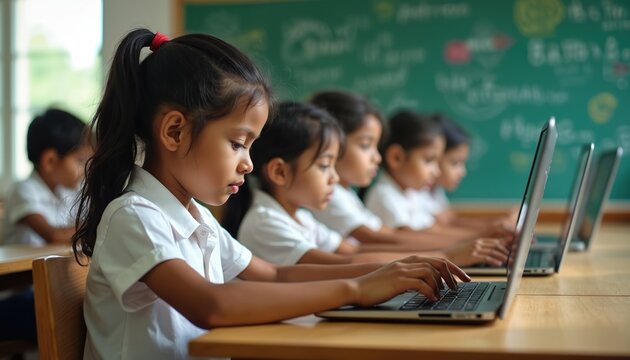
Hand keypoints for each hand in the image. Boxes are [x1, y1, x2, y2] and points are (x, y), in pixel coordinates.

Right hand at [351, 256, 469, 306]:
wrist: (356, 288)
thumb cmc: (373, 287)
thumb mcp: (393, 278)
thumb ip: (408, 277)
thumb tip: (426, 285)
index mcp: (406, 261)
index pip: (435, 259)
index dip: (451, 267)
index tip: (461, 277)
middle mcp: (405, 262)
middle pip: (437, 262)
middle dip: (452, 273)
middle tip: (460, 286)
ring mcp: (401, 270)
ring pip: (430, 271)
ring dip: (440, 284)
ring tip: (442, 295)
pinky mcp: (398, 281)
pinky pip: (420, 284)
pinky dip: (430, 292)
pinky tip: (431, 299)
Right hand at [444, 238, 509, 266]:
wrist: (446, 256)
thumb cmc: (458, 255)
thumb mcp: (470, 249)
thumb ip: (481, 250)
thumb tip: (492, 255)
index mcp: (479, 241)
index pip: (496, 241)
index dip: (506, 245)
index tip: (514, 249)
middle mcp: (478, 243)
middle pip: (497, 245)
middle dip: (507, 251)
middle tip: (515, 256)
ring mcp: (475, 248)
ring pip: (493, 251)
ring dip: (503, 256)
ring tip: (510, 261)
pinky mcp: (472, 255)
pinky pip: (486, 257)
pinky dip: (494, 260)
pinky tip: (499, 264)